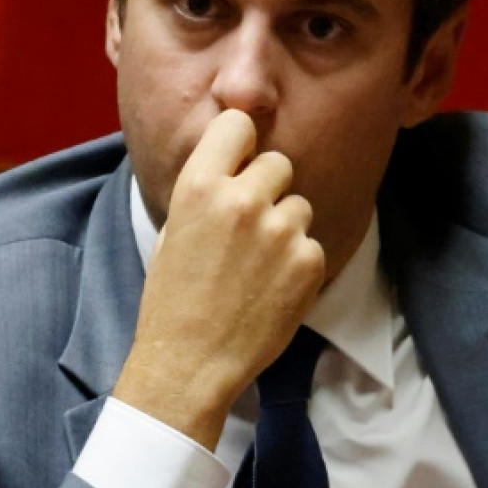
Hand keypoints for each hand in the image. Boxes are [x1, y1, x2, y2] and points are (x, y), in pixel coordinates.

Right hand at [112, 109, 325, 450]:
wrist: (190, 363)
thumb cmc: (174, 298)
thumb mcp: (174, 229)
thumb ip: (208, 189)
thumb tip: (237, 158)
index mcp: (199, 187)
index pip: (237, 124)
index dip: (241, 142)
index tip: (241, 159)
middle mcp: (242, 200)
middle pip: (278, 163)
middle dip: (268, 188)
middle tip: (249, 228)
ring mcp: (280, 230)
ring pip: (300, 205)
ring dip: (286, 227)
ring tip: (256, 266)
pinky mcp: (309, 260)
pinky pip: (313, 243)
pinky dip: (299, 262)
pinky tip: (271, 288)